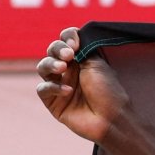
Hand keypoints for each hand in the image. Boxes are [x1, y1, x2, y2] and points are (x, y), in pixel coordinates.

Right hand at [35, 27, 130, 143]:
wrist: (112, 120)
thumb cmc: (108, 92)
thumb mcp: (97, 65)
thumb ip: (82, 48)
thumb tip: (71, 34)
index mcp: (80, 61)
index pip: (65, 42)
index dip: (66, 38)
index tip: (74, 41)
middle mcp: (68, 71)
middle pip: (52, 52)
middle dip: (57, 49)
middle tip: (69, 55)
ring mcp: (59, 86)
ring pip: (43, 67)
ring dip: (50, 64)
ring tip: (62, 67)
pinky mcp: (53, 102)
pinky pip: (43, 89)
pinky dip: (53, 87)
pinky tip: (68, 91)